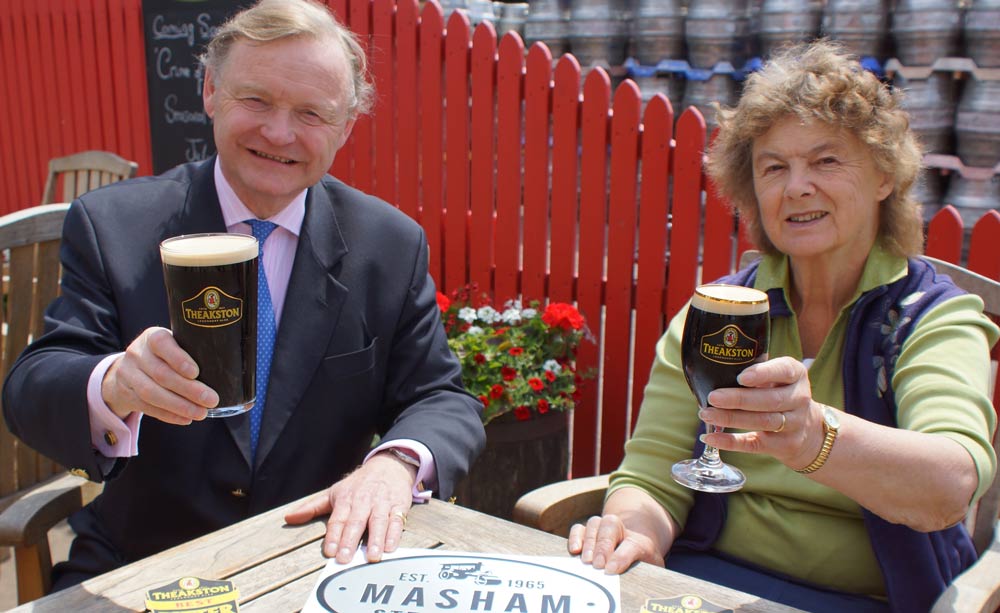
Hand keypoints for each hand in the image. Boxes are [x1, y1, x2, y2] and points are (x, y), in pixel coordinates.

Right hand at [101, 327, 218, 423]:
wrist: (127, 368)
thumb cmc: (164, 356)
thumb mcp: (174, 346)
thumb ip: (197, 354)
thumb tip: (241, 377)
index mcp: (153, 337)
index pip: (162, 343)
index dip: (178, 359)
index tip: (196, 372)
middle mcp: (137, 353)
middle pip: (161, 373)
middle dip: (188, 389)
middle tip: (211, 400)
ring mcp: (128, 374)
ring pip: (152, 393)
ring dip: (179, 406)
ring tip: (201, 413)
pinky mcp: (126, 394)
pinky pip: (147, 407)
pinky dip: (168, 415)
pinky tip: (186, 419)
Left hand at [284, 453, 413, 563]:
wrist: (389, 466)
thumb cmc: (359, 484)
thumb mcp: (334, 492)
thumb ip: (312, 507)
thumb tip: (289, 518)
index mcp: (345, 500)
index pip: (337, 520)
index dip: (333, 536)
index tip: (329, 551)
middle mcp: (363, 502)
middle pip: (355, 522)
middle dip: (350, 541)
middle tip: (346, 559)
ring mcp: (381, 504)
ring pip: (377, 522)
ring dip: (375, 539)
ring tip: (372, 556)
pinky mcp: (398, 506)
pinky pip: (397, 520)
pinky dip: (394, 534)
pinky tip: (390, 546)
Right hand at [567, 514, 663, 574]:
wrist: (631, 553)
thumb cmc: (637, 565)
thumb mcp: (644, 567)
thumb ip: (633, 567)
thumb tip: (614, 573)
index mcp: (639, 540)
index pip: (632, 544)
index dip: (622, 557)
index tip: (611, 570)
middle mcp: (619, 529)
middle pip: (610, 527)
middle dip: (603, 548)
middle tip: (598, 565)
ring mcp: (601, 528)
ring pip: (594, 524)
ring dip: (590, 543)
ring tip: (586, 561)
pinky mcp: (585, 532)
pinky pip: (578, 529)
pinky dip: (575, 537)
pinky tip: (575, 550)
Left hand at [701, 356, 823, 467]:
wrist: (809, 429)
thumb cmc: (781, 393)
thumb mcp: (778, 377)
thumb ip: (756, 372)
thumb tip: (713, 370)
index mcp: (796, 375)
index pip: (785, 371)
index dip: (763, 373)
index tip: (741, 377)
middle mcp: (799, 399)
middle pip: (770, 400)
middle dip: (739, 399)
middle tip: (712, 397)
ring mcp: (794, 424)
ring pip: (762, 422)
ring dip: (731, 418)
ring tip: (706, 414)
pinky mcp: (783, 445)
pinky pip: (754, 444)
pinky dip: (730, 442)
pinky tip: (710, 437)